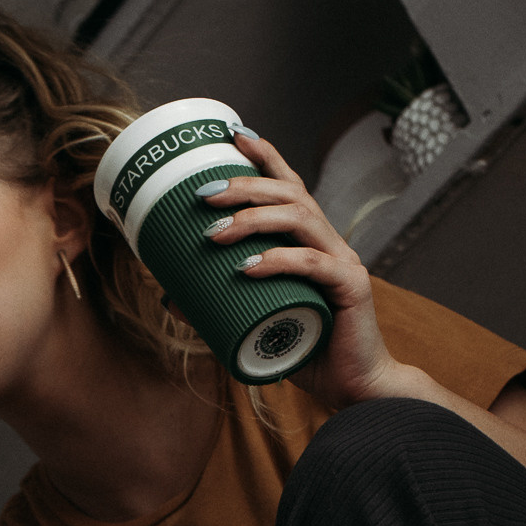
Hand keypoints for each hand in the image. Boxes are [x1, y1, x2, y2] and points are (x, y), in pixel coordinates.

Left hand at [196, 131, 408, 409]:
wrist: (355, 390)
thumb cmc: (308, 353)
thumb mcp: (257, 324)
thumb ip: (220, 307)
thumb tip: (171, 296)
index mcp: (311, 243)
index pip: (289, 186)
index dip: (265, 156)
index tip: (232, 135)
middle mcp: (329, 244)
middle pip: (290, 194)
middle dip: (245, 187)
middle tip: (204, 195)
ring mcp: (343, 263)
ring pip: (301, 219)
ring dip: (255, 220)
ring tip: (216, 234)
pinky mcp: (351, 289)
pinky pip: (313, 265)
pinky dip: (279, 261)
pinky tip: (249, 267)